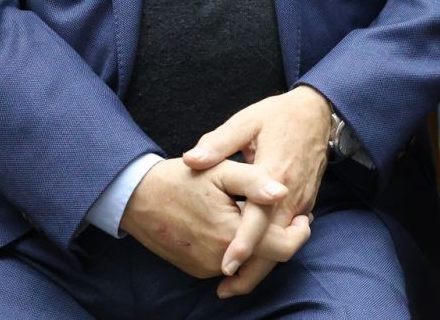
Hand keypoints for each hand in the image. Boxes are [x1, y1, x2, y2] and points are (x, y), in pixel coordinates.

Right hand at [120, 157, 308, 279]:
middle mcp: (219, 260)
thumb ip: (255, 182)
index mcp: (231, 234)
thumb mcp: (221, 170)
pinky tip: (238, 223)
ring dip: (260, 243)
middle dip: (283, 238)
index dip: (299, 232)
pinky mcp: (196, 269)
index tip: (303, 215)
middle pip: (268, 259)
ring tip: (261, 215)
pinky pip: (229, 263)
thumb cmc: (181, 178)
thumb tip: (283, 192)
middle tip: (289, 214)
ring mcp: (206, 268)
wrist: (137, 197)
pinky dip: (240, 248)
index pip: (282, 248)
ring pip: (249, 263)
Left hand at [183, 86, 332, 294]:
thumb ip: (219, 142)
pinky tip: (255, 262)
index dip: (244, 243)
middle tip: (222, 290)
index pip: (259, 217)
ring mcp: (301, 200)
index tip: (225, 265)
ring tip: (233, 284)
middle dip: (251, 271)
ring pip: (284, 243)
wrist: (318, 111)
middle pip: (275, 243)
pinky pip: (289, 234)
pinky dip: (273, 251)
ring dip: (262, 266)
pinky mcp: (306, 203)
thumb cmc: (278, 116)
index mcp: (274, 173)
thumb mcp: (247, 121)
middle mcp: (290, 193)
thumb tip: (191, 160)